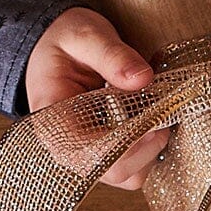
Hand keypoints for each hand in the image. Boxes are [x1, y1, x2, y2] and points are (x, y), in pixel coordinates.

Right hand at [25, 7, 164, 189]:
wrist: (51, 44)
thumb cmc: (62, 41)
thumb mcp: (84, 35)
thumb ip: (111, 54)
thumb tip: (142, 78)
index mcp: (53, 118)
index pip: (92, 154)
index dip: (129, 143)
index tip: (153, 118)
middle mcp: (66, 145)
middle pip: (116, 171)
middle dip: (146, 144)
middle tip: (158, 110)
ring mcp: (85, 153)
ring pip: (129, 175)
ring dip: (150, 146)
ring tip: (150, 111)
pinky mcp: (102, 153)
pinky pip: (132, 167)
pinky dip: (147, 147)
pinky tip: (145, 118)